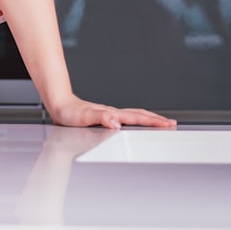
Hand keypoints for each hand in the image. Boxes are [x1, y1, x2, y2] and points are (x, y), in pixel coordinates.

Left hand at [47, 95, 176, 128]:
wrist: (58, 105)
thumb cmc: (69, 112)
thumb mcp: (84, 117)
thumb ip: (101, 118)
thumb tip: (117, 122)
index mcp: (111, 114)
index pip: (137, 118)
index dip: (153, 122)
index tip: (168, 124)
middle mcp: (112, 113)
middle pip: (139, 115)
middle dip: (156, 120)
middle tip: (172, 124)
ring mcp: (109, 114)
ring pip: (134, 116)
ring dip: (148, 119)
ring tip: (160, 123)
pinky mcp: (104, 117)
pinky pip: (126, 119)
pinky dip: (136, 120)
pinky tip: (135, 124)